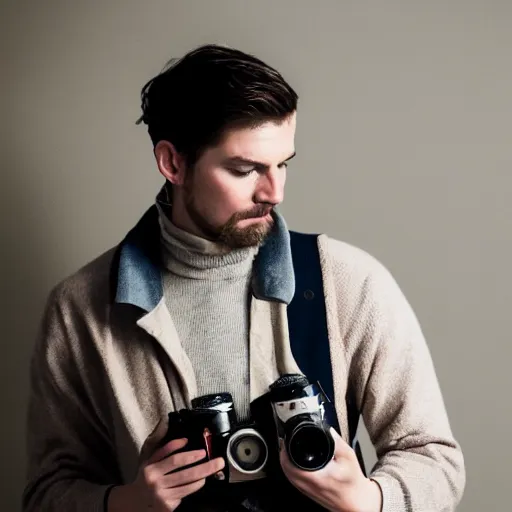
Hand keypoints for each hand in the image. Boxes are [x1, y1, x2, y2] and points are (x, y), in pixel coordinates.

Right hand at [108, 418, 224, 511]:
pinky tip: (198, 482)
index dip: (190, 456)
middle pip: (186, 475)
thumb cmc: (146, 475)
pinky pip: (185, 495)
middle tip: (219, 462)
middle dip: (206, 468)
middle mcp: (157, 484)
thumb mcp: (150, 459)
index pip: (175, 461)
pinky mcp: (167, 508)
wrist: (135, 500)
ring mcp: (162, 498)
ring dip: (202, 478)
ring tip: (211, 471)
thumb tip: (185, 440)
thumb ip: (166, 448)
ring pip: (188, 487)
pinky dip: (193, 488)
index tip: (203, 452)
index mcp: (152, 469)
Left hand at [279, 427, 381, 511]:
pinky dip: (290, 468)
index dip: (285, 448)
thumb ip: (336, 441)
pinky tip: (294, 461)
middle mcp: (308, 485)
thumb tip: (325, 428)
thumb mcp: (348, 457)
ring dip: (285, 460)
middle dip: (284, 452)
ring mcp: (306, 491)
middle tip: (287, 440)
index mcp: (316, 477)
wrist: (356, 503)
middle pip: (285, 467)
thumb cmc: (353, 483)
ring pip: (287, 474)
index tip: (288, 437)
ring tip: (289, 448)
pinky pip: (292, 479)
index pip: (290, 462)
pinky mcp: (307, 493)